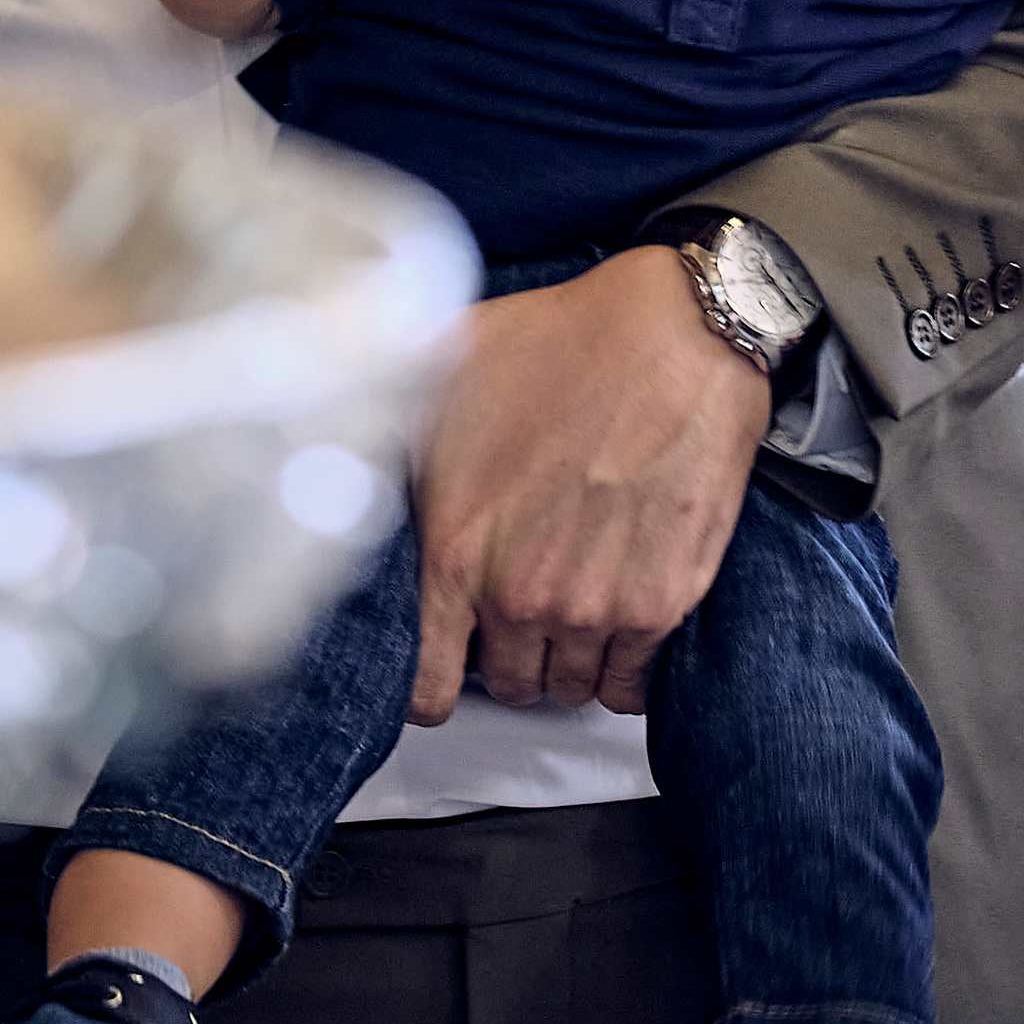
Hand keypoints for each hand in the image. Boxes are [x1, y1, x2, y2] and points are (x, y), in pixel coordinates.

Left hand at [408, 247, 772, 723]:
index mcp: (455, 547)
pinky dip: (621, 667)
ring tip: (571, 606)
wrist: (678, 335)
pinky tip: (617, 623)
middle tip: (520, 609)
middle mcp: (520, 593)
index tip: (445, 669)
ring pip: (567, 688)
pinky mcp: (662, 605)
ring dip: (565, 658)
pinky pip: (630, 685)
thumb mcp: (444, 373)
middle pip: (507, 686)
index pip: (426, 686)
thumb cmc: (563, 342)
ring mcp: (594, 608)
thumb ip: (394, 429)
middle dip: (508, 654)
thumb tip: (344, 439)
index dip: (430, 687)